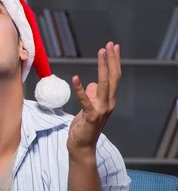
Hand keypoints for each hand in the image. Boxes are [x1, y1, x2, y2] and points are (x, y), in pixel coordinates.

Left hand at [67, 42, 120, 156]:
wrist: (81, 146)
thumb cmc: (84, 127)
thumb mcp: (88, 108)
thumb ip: (92, 96)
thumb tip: (91, 84)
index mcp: (108, 100)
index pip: (113, 78)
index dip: (114, 62)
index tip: (112, 48)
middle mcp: (108, 104)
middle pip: (113, 78)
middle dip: (112, 60)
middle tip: (110, 45)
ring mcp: (101, 110)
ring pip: (104, 85)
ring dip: (103, 67)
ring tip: (101, 53)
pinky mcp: (90, 116)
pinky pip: (86, 100)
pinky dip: (81, 89)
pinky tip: (76, 78)